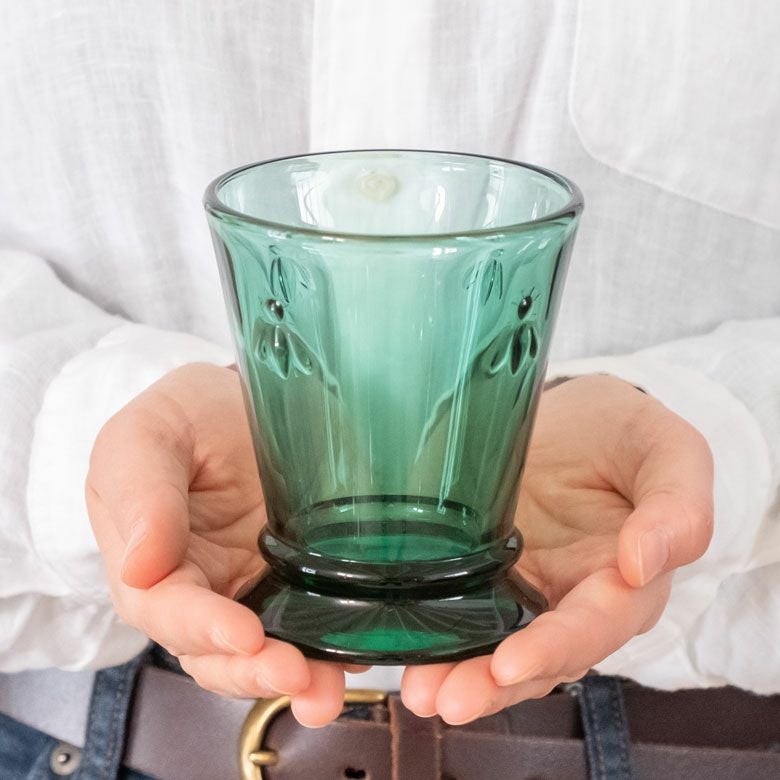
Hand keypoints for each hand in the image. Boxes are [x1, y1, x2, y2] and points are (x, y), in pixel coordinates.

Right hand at [87, 363, 364, 726]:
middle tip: (297, 675)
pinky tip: (362, 650)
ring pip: (262, 651)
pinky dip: (331, 644)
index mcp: (149, 562)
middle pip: (216, 652)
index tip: (245, 636)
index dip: (204, 629)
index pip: (168, 611)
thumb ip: (141, 492)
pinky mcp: (294, 579)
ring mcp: (250, 588)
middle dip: (254, 671)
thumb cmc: (185, 416)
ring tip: (327, 688)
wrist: (240, 404)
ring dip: (296, 676)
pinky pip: (307, 621)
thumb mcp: (149, 435)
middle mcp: (199, 589)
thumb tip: (139, 568)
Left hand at [401, 374, 713, 723]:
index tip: (508, 664)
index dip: (554, 648)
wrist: (572, 415)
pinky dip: (436, 636)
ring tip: (418, 691)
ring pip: (497, 649)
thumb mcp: (666, 450)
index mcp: (627, 581)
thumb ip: (677, 505)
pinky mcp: (485, 572)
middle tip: (443, 698)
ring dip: (458, 674)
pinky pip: (464, 614)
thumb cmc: (624, 432)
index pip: (595, 626)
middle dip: (492, 683)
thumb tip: (642, 564)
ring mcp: (525, 589)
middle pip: (540, 657)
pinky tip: (401, 649)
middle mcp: (574, 600)